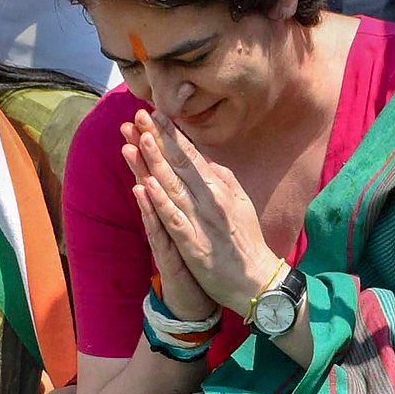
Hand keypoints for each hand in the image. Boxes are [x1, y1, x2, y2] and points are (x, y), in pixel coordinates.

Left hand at [127, 109, 278, 315]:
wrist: (257, 280)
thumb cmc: (246, 242)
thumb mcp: (239, 203)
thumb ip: (222, 180)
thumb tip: (205, 160)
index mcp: (219, 188)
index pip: (191, 156)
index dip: (172, 134)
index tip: (155, 113)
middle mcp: (210, 199)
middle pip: (179, 165)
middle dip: (157, 139)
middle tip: (139, 115)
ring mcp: (201, 221)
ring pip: (172, 187)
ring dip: (154, 162)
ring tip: (137, 139)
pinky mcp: (194, 245)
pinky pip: (174, 220)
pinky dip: (160, 202)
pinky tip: (146, 185)